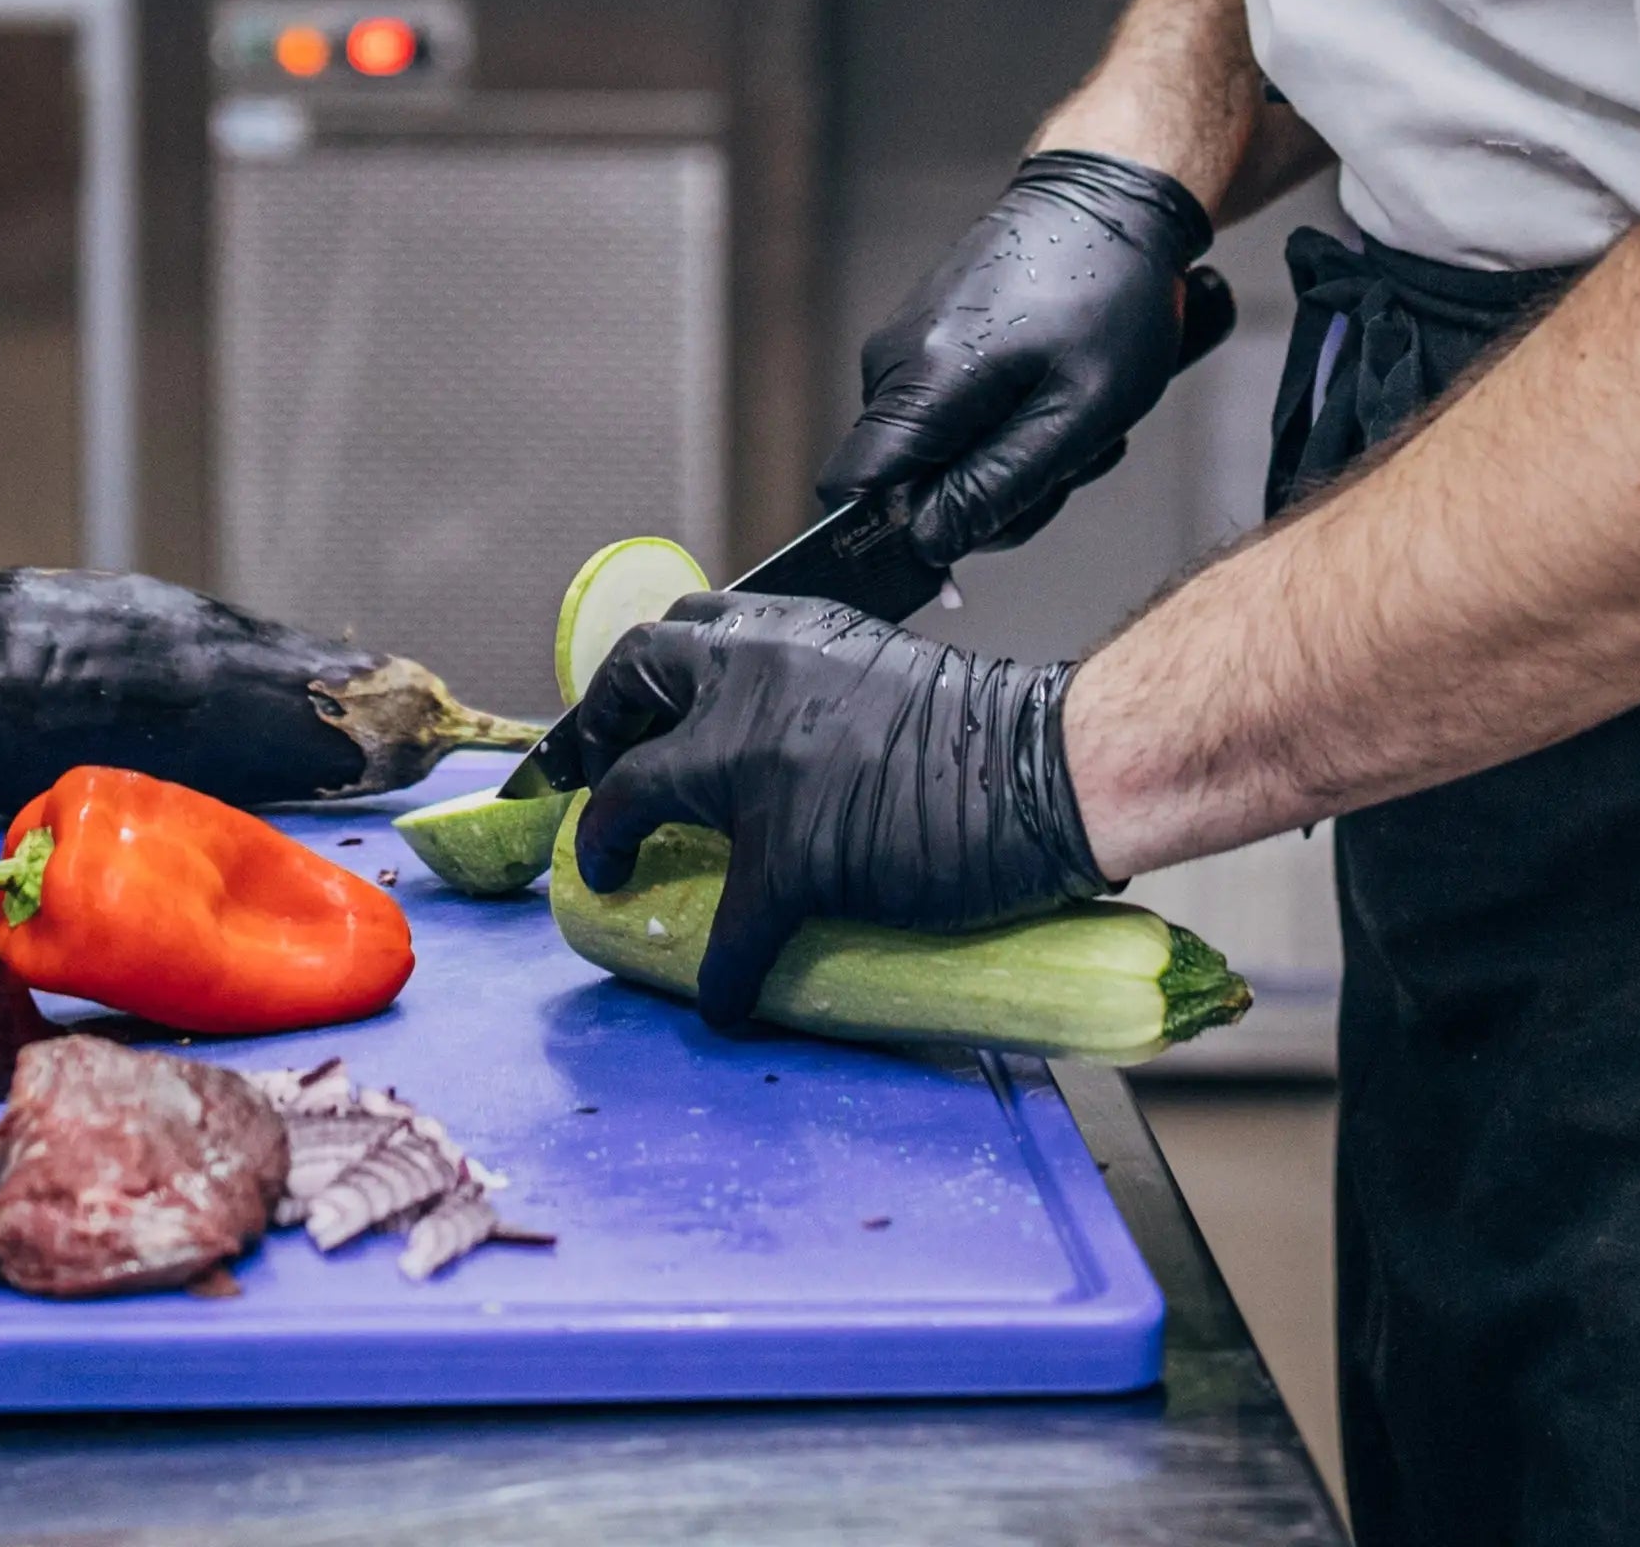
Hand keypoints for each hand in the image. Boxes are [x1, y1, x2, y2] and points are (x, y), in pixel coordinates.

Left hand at [541, 594, 1103, 1027]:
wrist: (1051, 767)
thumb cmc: (992, 728)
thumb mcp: (877, 671)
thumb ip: (812, 682)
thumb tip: (770, 733)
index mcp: (789, 633)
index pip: (677, 634)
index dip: (634, 684)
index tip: (618, 720)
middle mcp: (760, 678)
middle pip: (630, 680)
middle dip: (592, 731)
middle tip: (588, 780)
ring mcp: (766, 764)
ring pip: (635, 793)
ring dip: (606, 841)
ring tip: (606, 875)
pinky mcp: (795, 853)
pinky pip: (729, 930)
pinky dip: (720, 976)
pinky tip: (726, 1006)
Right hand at [824, 150, 1232, 558]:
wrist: (1111, 194)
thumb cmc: (1110, 293)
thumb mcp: (1079, 412)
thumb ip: (999, 485)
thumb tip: (930, 540)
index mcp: (918, 381)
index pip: (851, 489)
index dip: (905, 526)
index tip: (980, 518)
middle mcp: (893, 360)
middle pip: (910, 480)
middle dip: (992, 490)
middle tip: (1071, 454)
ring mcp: (908, 340)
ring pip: (942, 449)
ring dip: (1013, 451)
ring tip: (1076, 406)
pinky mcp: (930, 330)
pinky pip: (954, 409)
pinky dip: (1009, 415)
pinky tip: (1058, 383)